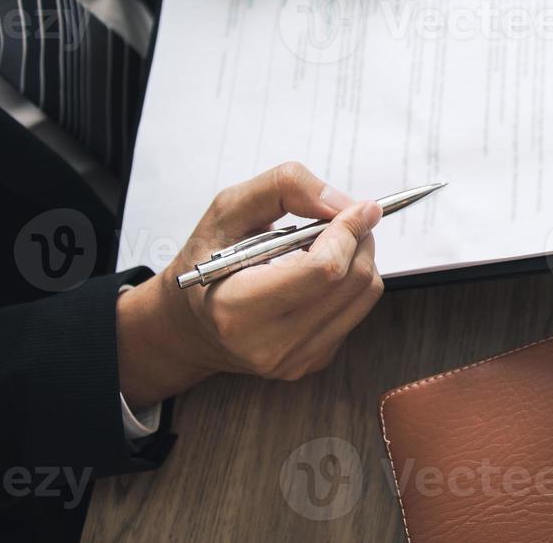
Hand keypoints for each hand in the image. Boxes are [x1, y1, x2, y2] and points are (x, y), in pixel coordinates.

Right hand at [116, 162, 385, 407]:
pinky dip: (349, 284)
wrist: (189, 324)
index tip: (361, 207)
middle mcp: (268, 344)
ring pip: (364, 297)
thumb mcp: (227, 210)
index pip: (323, 270)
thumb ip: (284, 190)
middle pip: (352, 281)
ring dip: (359, 259)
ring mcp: (293, 360)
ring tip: (327, 244)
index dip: (349, 232)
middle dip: (359, 240)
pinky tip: (318, 275)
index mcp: (237, 309)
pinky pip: (356, 313)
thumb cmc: (205, 261)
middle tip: (345, 219)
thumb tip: (344, 205)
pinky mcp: (311, 362)